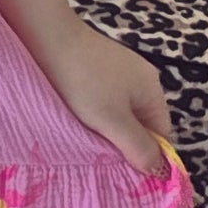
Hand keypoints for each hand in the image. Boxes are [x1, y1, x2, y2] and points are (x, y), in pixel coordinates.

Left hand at [34, 15, 180, 177]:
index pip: (161, 134)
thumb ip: (139, 148)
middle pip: (140, 123)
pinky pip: (101, 97)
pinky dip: (91, 109)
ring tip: (86, 135)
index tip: (124, 169)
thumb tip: (161, 171)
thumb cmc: (83, 80)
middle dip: (123, 141)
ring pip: (118, 111)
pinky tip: (75, 113)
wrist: (46, 37)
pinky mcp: (95, 65)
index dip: (146, 154)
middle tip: (102, 155)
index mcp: (153, 89)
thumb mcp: (113, 121)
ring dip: (105, 126)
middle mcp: (140, 77)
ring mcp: (117, 70)